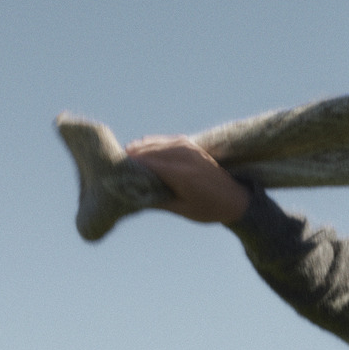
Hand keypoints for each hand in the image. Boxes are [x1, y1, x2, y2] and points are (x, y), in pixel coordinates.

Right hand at [125, 136, 251, 223]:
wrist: (236, 199)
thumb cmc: (209, 209)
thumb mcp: (181, 209)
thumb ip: (155, 199)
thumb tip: (129, 195)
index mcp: (182, 175)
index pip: (146, 165)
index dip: (127, 169)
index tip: (112, 176)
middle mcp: (183, 156)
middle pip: (145, 152)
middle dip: (129, 160)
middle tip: (113, 170)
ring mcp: (186, 146)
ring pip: (150, 143)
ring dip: (136, 151)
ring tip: (123, 163)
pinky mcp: (187, 142)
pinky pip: (160, 140)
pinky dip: (147, 145)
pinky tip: (138, 152)